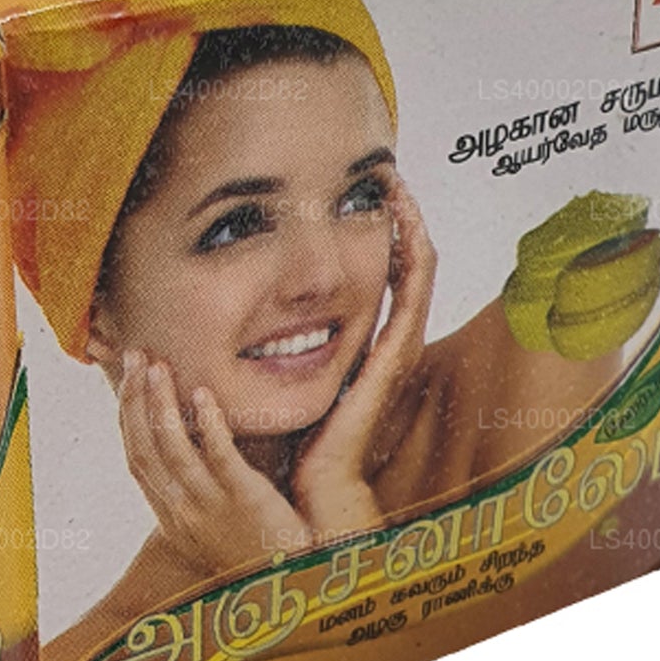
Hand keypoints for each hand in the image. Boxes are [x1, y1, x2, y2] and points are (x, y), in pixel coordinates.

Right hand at [116, 349, 314, 577]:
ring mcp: (210, 506)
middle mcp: (182, 510)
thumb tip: (194, 445)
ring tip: (157, 365)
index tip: (128, 378)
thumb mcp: (213, 524)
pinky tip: (203, 393)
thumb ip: (199, 487)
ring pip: (172, 450)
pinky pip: (220, 456)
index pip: (136, 458)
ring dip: (160, 404)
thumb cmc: (256, 552)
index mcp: (172, 515)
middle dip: (134, 400)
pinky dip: (208, 424)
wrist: (290, 588)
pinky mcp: (245, 500)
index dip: (127, 415)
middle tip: (135, 356)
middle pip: (143, 448)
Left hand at [292, 172, 437, 541]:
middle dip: (403, 219)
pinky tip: (404, 220)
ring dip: (412, 225)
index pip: (387, 274)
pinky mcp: (393, 354)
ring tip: (400, 185)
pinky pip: (411, 291)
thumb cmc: (298, 437)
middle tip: (390, 175)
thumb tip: (241, 312)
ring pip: (418, 270)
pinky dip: (413, 252)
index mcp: (369, 344)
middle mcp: (389, 340)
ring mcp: (397, 346)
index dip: (384, 234)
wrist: (317, 485)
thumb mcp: (289, 376)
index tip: (366, 194)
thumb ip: (280, 345)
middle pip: (409, 264)